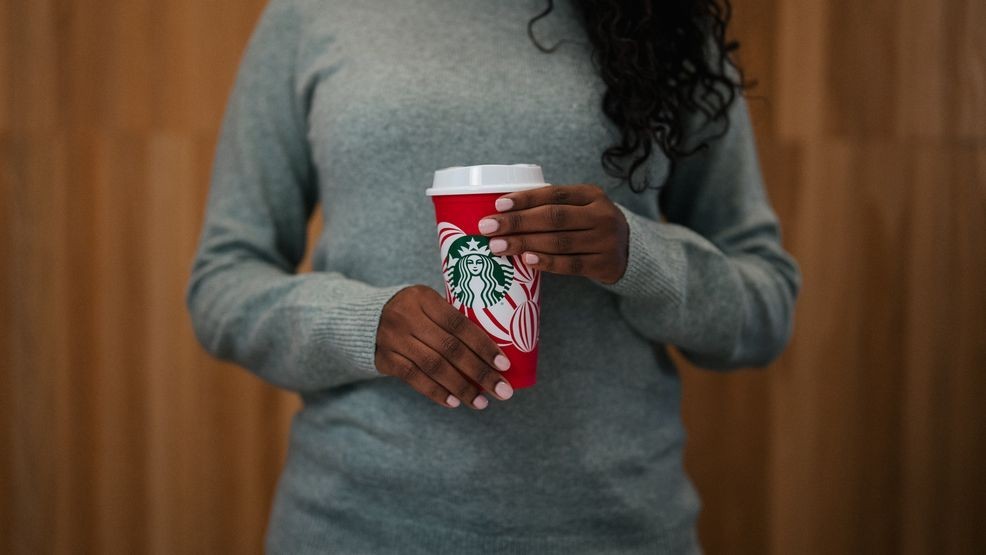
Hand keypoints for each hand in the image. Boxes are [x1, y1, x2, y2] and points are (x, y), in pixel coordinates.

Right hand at [374, 285, 513, 408]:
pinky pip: (413, 378)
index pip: (459, 323)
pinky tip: (454, 402)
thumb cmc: (412, 312)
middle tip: (502, 391)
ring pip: (433, 366)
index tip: (504, 365)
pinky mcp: (385, 358)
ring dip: (461, 387)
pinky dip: (436, 392)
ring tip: (482, 402)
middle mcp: (406, 316)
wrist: (365, 318)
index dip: (483, 345)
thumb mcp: (427, 303)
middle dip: (480, 372)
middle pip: (450, 348)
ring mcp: (393, 338)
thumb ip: (451, 319)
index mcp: (423, 297)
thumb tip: (494, 350)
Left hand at [477, 184, 629, 283]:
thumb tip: (501, 212)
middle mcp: (601, 215)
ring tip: (498, 246)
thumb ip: (553, 206)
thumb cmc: (589, 225)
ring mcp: (605, 241)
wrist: (629, 251)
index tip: (498, 205)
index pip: (554, 194)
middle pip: (553, 218)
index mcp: (591, 194)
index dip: (525, 199)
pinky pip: (570, 264)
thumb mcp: (581, 207)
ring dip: (524, 244)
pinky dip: (547, 262)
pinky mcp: (604, 264)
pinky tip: (526, 260)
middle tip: (488, 228)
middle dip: (517, 222)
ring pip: (559, 241)